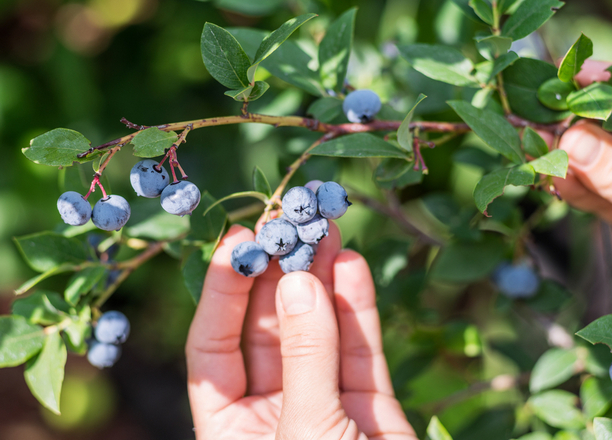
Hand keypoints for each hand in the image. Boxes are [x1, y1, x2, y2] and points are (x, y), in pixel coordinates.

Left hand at [185, 221, 417, 438]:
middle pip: (268, 328)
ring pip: (318, 331)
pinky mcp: (369, 406)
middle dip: (280, 273)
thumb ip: (305, 358)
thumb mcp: (308, 431)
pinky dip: (358, 309)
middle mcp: (272, 411)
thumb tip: (298, 283)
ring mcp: (323, 405)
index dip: (222, 291)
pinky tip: (352, 267)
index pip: (213, 345)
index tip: (240, 240)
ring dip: (322, 279)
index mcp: (231, 427)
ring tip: (326, 229)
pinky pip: (359, 350)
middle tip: (290, 221)